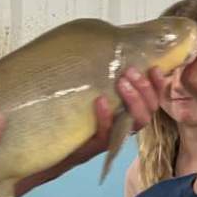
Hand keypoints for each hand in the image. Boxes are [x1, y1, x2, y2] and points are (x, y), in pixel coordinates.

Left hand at [14, 67, 165, 194]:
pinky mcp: (92, 148)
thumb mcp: (80, 95)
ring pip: (135, 124)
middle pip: (148, 112)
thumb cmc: (61, 119)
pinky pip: (105, 135)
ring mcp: (108, 138)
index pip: (151, 100)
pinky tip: (99, 102)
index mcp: (123, 112)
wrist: (38, 150)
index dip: (157, 86)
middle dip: (144, 90)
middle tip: (130, 72)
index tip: (155, 68)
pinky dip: (105, 117)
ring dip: (132, 101)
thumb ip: (93, 79)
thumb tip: (96, 45)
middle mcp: (120, 126)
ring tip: (121, 83)